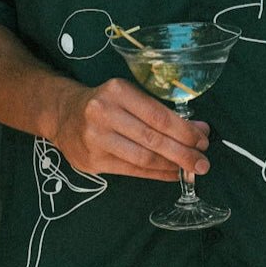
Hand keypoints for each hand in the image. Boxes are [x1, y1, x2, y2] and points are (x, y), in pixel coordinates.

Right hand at [53, 77, 209, 181]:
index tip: (203, 140)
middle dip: (184, 153)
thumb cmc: (104, 104)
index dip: (185, 131)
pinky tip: (171, 174)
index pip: (159, 116)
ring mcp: (96, 139)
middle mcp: (104, 113)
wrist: (62, 114)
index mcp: (117, 91)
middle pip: (153, 139)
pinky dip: (156, 174)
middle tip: (203, 162)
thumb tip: (199, 130)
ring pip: (143, 158)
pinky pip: (132, 171)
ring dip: (172, 166)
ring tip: (190, 170)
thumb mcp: (127, 96)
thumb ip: (160, 112)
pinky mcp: (92, 160)